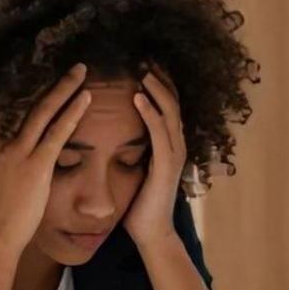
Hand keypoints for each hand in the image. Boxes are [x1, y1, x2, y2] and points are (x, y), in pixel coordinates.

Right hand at [0, 64, 90, 252]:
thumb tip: (4, 144)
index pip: (6, 103)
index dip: (25, 83)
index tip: (40, 66)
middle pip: (25, 100)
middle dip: (49, 79)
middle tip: (70, 65)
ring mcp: (17, 152)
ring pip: (43, 110)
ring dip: (64, 88)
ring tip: (82, 72)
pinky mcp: (35, 166)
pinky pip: (57, 133)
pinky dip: (72, 114)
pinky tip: (86, 100)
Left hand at [123, 69, 187, 245]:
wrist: (150, 233)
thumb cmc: (138, 205)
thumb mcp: (134, 171)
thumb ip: (131, 151)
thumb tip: (112, 135)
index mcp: (167, 145)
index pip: (165, 106)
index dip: (158, 84)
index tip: (144, 63)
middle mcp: (175, 145)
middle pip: (172, 103)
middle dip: (161, 79)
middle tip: (146, 56)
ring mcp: (174, 155)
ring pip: (169, 113)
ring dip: (157, 90)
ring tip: (144, 70)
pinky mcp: (166, 166)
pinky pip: (159, 133)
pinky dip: (151, 114)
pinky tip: (139, 98)